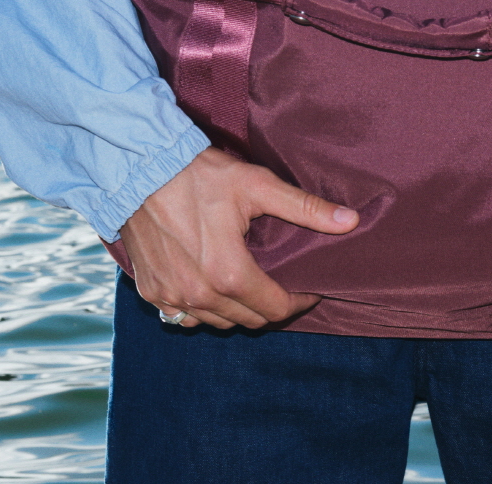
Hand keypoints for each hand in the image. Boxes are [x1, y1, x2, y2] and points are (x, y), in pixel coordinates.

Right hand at [120, 147, 358, 329]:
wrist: (140, 168)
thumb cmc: (201, 174)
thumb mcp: (258, 185)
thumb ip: (306, 208)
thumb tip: (351, 221)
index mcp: (229, 274)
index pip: (276, 309)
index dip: (299, 302)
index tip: (310, 288)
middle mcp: (199, 295)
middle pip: (248, 320)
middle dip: (271, 305)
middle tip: (283, 283)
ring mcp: (171, 298)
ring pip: (217, 322)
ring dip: (238, 309)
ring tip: (252, 283)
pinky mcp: (151, 292)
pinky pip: (184, 317)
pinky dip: (203, 309)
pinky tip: (212, 286)